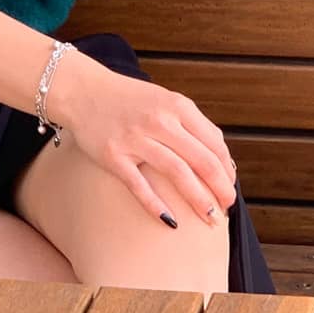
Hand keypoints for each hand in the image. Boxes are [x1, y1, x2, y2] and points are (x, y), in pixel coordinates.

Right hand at [52, 52, 239, 227]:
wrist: (83, 90)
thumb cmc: (128, 99)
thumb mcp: (165, 100)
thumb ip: (191, 124)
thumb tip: (222, 160)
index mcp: (177, 106)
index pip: (214, 143)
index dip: (227, 169)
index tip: (229, 185)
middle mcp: (159, 121)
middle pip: (202, 160)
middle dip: (221, 188)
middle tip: (227, 207)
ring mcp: (135, 139)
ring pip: (177, 173)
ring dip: (198, 200)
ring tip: (210, 218)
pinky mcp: (113, 156)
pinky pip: (139, 185)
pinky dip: (156, 205)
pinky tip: (171, 221)